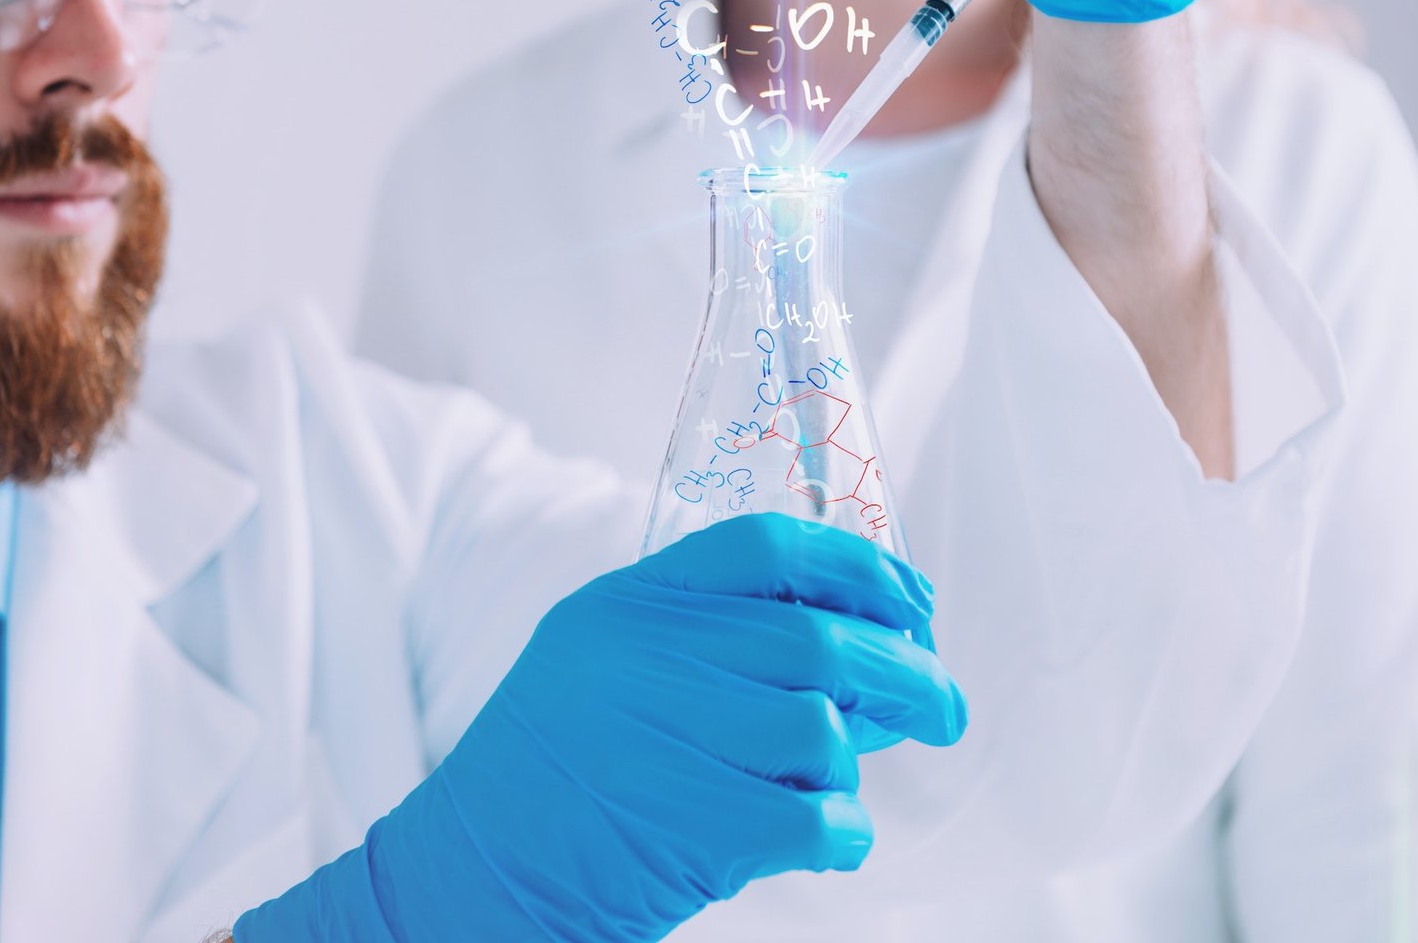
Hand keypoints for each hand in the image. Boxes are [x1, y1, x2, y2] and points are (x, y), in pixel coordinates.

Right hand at [235, 515, 965, 941]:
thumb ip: (709, 635)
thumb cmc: (556, 766)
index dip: (859, 564)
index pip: (769, 545)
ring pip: (822, 729)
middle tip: (944, 701)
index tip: (912, 598)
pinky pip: (816, 818)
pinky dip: (844, 831)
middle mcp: (648, 654)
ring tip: (846, 782)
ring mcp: (667, 739)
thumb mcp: (606, 658)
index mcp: (630, 602)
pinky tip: (828, 837)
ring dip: (859, 761)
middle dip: (907, 668)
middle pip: (818, 637)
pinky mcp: (691, 830)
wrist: (473, 872)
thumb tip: (861, 641)